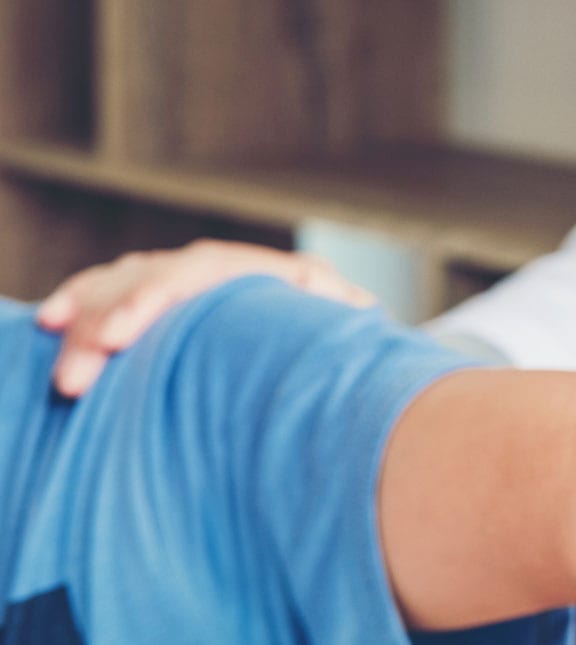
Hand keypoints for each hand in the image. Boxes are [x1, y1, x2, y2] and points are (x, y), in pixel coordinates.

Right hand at [35, 239, 375, 396]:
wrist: (318, 341)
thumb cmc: (329, 340)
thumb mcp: (338, 324)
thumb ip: (341, 311)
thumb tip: (367, 308)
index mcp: (253, 272)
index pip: (193, 274)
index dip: (150, 300)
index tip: (120, 335)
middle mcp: (209, 269)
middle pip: (146, 282)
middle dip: (104, 323)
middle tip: (75, 379)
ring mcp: (179, 280)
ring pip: (119, 285)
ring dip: (83, 317)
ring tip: (55, 352)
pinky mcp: (157, 302)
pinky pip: (108, 293)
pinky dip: (79, 305)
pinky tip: (47, 324)